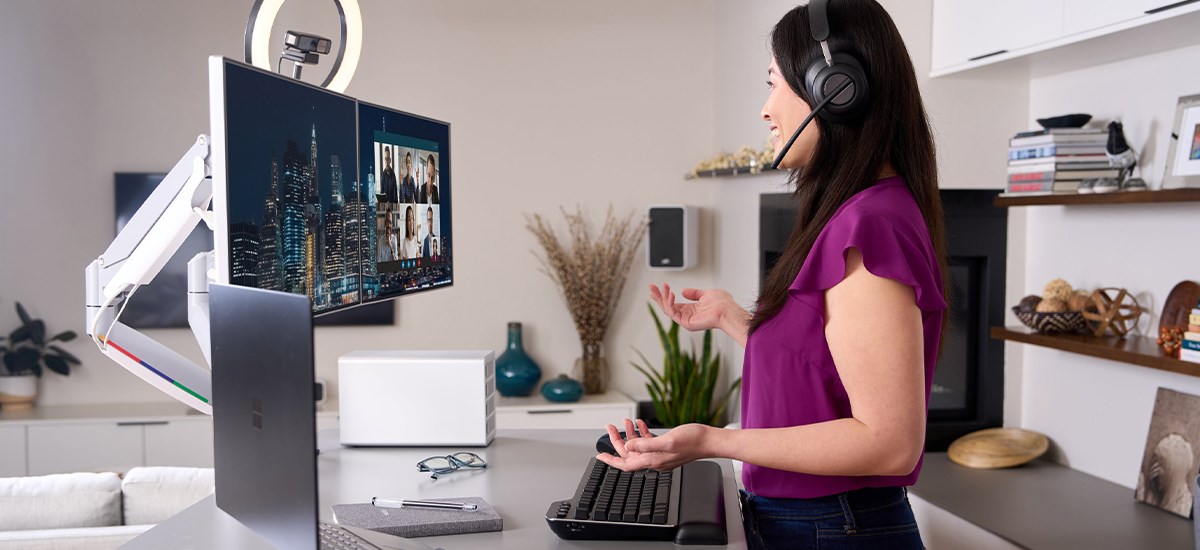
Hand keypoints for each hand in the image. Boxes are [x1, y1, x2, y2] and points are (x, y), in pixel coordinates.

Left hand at [596, 420, 710, 471]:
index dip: (611, 461)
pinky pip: (648, 442)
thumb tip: (629, 447)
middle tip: (610, 427)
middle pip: (629, 453)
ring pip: (638, 446)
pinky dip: (642, 433)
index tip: (599, 456)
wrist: (709, 440)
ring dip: (629, 434)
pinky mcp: (666, 447)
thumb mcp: (667, 441)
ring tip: (624, 422)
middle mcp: (655, 460)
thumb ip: (646, 445)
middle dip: (618, 441)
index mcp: (653, 460)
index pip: (626, 464)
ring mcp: (660, 454)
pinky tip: (639, 423)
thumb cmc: (693, 441)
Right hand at [649, 284, 748, 344]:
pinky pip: (673, 313)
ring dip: (663, 297)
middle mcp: (687, 316)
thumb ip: (694, 293)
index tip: (657, 288)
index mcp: (691, 310)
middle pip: (667, 307)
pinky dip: (670, 303)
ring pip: (668, 309)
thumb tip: (683, 291)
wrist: (728, 310)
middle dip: (658, 296)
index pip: (673, 303)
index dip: (664, 296)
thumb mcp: (706, 294)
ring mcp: (686, 320)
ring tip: (664, 287)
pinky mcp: (686, 323)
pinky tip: (671, 294)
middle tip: (651, 287)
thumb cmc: (722, 303)